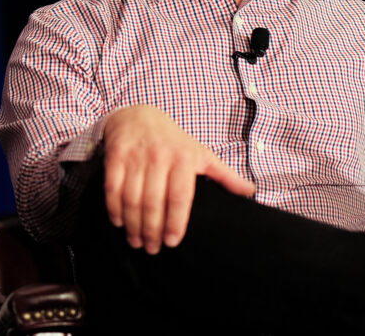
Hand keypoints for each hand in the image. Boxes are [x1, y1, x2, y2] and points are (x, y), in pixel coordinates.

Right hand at [102, 103, 255, 253]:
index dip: (176, 222)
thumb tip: (251, 192)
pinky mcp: (116, 156)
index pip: (180, 196)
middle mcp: (160, 157)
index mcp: (184, 158)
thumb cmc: (173, 140)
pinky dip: (114, 209)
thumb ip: (225, 175)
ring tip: (136, 241)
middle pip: (153, 202)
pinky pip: (113, 188)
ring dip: (133, 225)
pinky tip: (119, 222)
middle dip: (152, 231)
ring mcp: (136, 156)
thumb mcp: (201, 153)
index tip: (173, 242)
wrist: (138, 115)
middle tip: (152, 249)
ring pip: (132, 199)